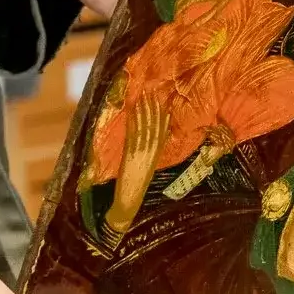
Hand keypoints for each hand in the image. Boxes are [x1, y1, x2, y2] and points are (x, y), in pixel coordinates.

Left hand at [106, 95, 168, 238]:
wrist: (129, 199)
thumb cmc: (137, 184)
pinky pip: (133, 135)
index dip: (163, 117)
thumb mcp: (149, 167)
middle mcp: (151, 153)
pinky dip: (134, 122)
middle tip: (153, 93)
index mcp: (156, 155)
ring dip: (144, 112)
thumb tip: (155, 137)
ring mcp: (141, 154)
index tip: (163, 103)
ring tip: (143, 98)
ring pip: (144, 128)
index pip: (162, 132)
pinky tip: (133, 112)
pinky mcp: (130, 155)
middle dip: (153, 109)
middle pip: (154, 127)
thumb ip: (152, 152)